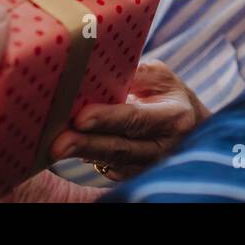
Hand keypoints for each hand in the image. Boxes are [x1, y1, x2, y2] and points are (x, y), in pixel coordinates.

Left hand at [49, 60, 209, 179]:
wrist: (190, 127)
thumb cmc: (169, 94)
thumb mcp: (160, 77)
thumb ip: (134, 74)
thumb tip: (97, 69)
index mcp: (173, 118)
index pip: (136, 119)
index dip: (108, 118)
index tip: (80, 117)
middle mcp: (163, 147)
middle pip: (120, 148)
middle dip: (86, 145)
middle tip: (57, 143)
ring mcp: (149, 166)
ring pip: (111, 162)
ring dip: (81, 154)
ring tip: (54, 147)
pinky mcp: (135, 175)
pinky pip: (108, 170)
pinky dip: (87, 159)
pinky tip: (68, 149)